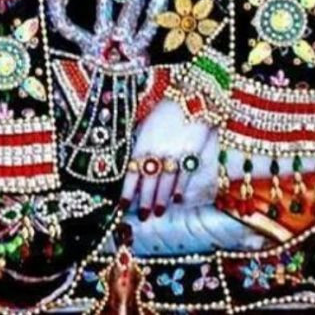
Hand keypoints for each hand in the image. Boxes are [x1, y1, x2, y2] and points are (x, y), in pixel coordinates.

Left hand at [120, 99, 217, 220]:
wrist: (191, 98)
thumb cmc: (166, 110)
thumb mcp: (147, 125)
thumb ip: (140, 144)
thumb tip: (133, 163)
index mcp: (142, 143)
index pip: (131, 172)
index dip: (127, 192)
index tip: (123, 206)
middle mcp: (157, 151)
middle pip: (148, 182)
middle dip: (144, 202)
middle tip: (143, 217)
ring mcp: (175, 154)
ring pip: (165, 184)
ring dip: (161, 200)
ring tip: (158, 213)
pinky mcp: (192, 154)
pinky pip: (184, 177)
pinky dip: (179, 190)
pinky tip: (177, 200)